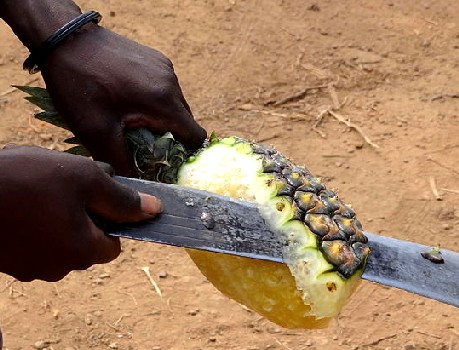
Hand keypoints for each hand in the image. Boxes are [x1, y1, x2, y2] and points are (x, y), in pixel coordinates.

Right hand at [0, 145, 161, 281]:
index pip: (114, 245)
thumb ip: (123, 199)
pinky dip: (38, 225)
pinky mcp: (10, 260)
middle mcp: (58, 268)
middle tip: (68, 187)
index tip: (99, 197)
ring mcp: (30, 267)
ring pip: (62, 242)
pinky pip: (37, 243)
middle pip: (88, 244)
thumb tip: (154, 210)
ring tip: (42, 192)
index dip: (112, 219)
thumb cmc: (28, 180)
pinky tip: (25, 202)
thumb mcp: (87, 179)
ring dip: (61, 218)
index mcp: (82, 251)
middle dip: (85, 216)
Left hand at [39, 25, 205, 175]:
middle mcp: (171, 82)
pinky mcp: (155, 58)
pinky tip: (128, 100)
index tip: (167, 161)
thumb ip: (121, 161)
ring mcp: (164, 67)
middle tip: (144, 145)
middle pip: (186, 121)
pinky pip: (164, 87)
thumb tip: (135, 182)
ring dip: (161, 117)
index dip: (185, 153)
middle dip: (170, 137)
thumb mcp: (96, 131)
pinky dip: (154, 99)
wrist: (64, 39)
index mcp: (164, 101)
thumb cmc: (80, 86)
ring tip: (132, 120)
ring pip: (175, 104)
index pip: (195, 136)